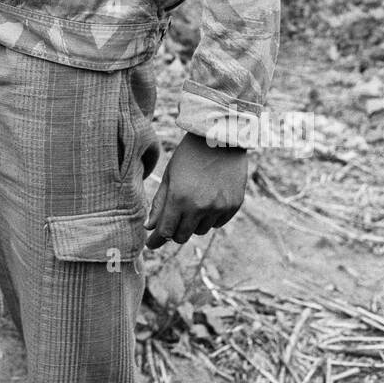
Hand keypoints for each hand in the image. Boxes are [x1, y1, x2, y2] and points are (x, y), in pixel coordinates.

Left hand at [145, 131, 246, 248]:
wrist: (221, 137)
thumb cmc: (189, 154)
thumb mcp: (170, 175)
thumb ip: (159, 203)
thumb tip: (149, 227)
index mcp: (179, 198)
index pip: (165, 231)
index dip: (156, 240)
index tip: (150, 244)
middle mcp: (200, 207)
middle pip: (182, 236)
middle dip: (174, 231)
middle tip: (171, 222)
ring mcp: (219, 208)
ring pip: (200, 231)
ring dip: (193, 223)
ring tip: (192, 203)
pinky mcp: (233, 206)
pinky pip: (217, 223)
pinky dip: (210, 218)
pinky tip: (208, 201)